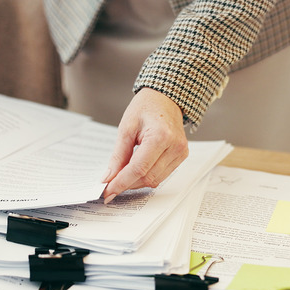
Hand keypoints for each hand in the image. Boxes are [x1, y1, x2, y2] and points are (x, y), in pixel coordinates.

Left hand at [102, 88, 188, 202]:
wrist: (165, 98)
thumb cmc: (145, 107)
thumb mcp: (126, 128)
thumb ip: (118, 156)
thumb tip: (108, 178)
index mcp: (161, 136)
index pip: (139, 168)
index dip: (121, 182)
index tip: (107, 191)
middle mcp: (175, 146)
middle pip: (148, 177)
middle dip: (127, 184)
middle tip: (110, 185)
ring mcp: (181, 152)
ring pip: (155, 180)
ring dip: (136, 182)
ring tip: (122, 176)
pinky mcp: (182, 156)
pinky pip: (162, 175)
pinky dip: (147, 176)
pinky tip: (136, 170)